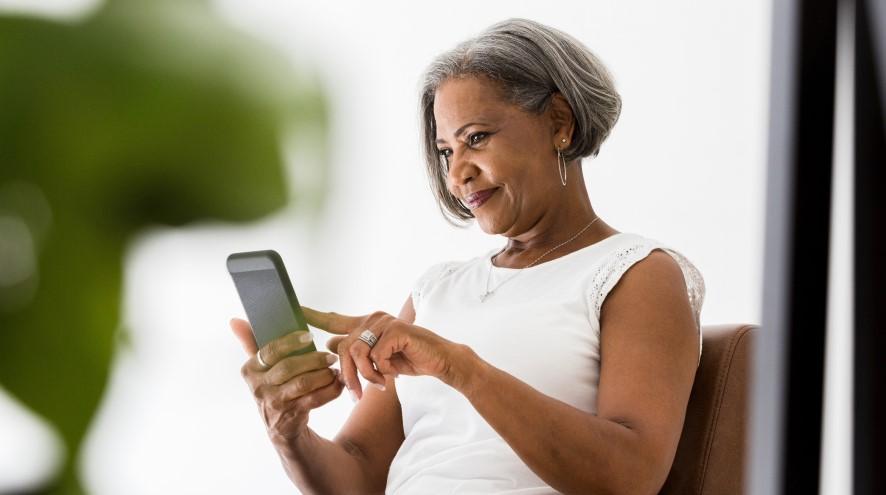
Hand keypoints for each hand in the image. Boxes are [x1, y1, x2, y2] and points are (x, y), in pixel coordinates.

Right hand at [230, 318, 344, 444]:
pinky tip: (338, 382)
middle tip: (330, 356)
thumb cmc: (272, 388)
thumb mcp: (259, 369)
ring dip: (323, 374)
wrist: (280, 428)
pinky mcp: (292, 415)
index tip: (309, 335)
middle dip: (313, 359)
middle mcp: (259, 387)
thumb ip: (250, 343)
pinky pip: (315, 399)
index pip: (269, 351)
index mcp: (250, 370)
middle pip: (289, 367)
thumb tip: (234, 321)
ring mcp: (275, 403)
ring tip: (334, 368)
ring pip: (303, 383)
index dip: (290, 342)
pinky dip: (330, 389)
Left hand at [301, 306, 462, 399]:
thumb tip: (328, 345)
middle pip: (343, 347)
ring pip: (358, 353)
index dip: (314, 315)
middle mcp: (373, 319)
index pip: (334, 319)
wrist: (439, 361)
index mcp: (366, 323)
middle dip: (347, 376)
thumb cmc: (408, 359)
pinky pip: (376, 356)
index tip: (295, 309)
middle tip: (356, 395)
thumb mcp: (377, 359)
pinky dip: (383, 371)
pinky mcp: (396, 330)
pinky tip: (394, 374)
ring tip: (379, 384)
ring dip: (366, 375)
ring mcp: (384, 322)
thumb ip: (356, 351)